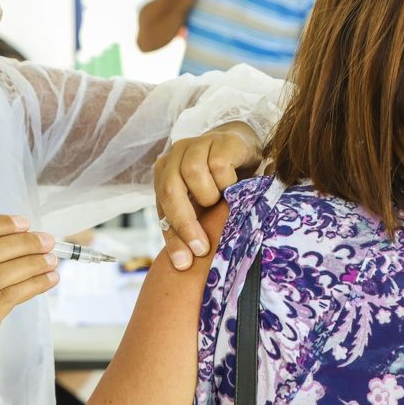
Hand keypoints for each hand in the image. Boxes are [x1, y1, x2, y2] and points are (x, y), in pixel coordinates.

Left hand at [154, 121, 261, 269]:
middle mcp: (175, 157)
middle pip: (170, 189)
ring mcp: (196, 145)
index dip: (172, 237)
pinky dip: (227, 182)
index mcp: (164, 173)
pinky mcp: (219, 140)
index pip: (162, 208)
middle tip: (202, 247)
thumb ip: (188, 226)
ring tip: (221, 203)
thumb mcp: (200, 205)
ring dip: (208, 196)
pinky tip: (235, 187)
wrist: (241, 147)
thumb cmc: (217, 182)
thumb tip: (184, 263)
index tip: (183, 263)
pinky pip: (218, 165)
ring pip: (192, 173)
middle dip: (185, 223)